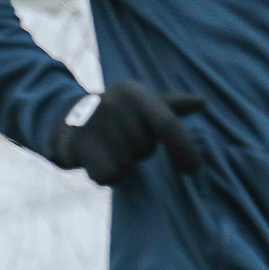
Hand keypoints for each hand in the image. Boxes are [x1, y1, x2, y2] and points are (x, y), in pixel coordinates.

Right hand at [51, 82, 205, 185]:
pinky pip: (109, 176)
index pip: (167, 124)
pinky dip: (104, 175)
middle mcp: (115, 103)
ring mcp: (96, 123)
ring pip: (126, 164)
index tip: (194, 170)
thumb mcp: (140, 104)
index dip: (183, 148)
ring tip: (105, 148)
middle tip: (119, 140)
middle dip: (136, 152)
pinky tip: (95, 159)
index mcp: (134, 93)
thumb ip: (171, 106)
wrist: (65, 122)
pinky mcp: (80, 144)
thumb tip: (202, 102)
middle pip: (145, 149)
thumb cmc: (114, 116)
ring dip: (119, 164)